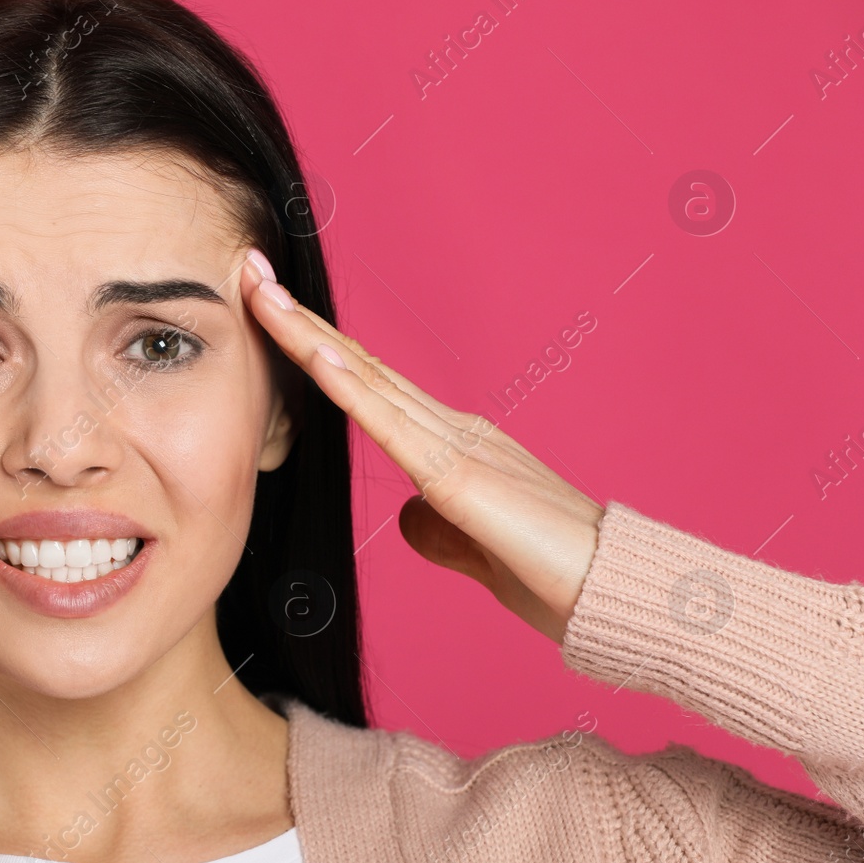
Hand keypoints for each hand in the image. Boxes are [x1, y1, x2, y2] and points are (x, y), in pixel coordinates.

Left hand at [240, 251, 603, 643]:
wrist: (613, 591)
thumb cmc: (551, 574)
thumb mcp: (473, 548)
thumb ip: (437, 529)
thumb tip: (408, 518)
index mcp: (447, 443)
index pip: (365, 385)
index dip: (314, 347)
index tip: (268, 310)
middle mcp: (448, 427)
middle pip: (356, 363)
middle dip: (297, 319)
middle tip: (249, 271)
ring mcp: (454, 444)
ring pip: (364, 378)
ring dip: (306, 334)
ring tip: (261, 292)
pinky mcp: (460, 475)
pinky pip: (392, 425)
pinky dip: (350, 387)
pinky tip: (315, 356)